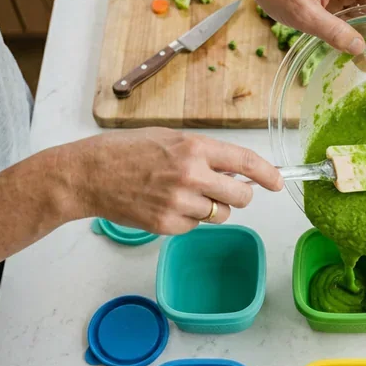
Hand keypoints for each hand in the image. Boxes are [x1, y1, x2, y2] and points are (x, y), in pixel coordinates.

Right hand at [62, 129, 282, 234]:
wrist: (88, 174)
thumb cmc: (125, 151)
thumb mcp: (169, 138)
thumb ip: (203, 154)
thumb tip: (235, 172)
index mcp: (194, 148)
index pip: (245, 162)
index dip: (267, 174)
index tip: (278, 182)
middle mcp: (191, 175)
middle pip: (241, 197)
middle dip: (239, 196)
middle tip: (225, 191)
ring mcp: (179, 203)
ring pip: (219, 216)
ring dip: (211, 209)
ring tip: (183, 194)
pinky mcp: (167, 225)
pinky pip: (194, 227)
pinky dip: (187, 219)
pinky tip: (165, 205)